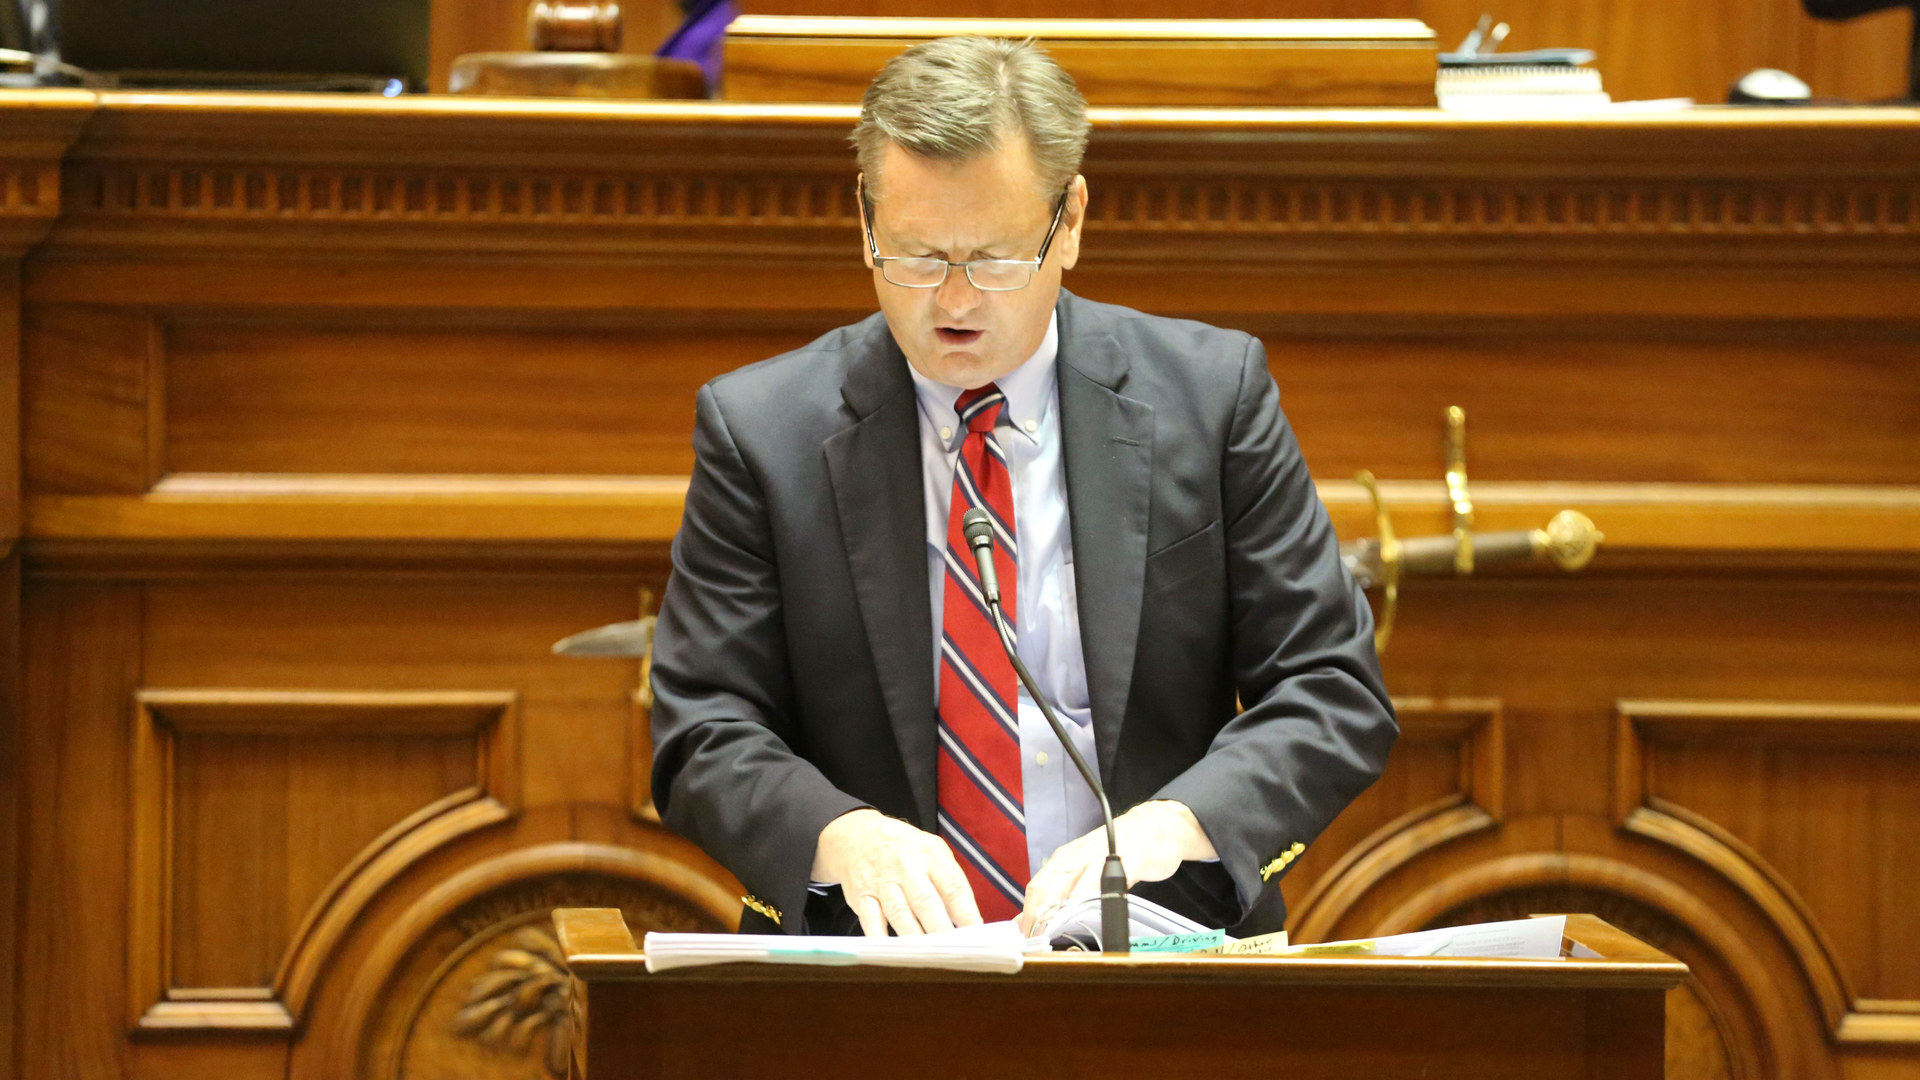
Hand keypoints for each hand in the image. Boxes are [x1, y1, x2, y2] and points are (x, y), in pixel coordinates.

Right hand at [811, 808, 983, 936]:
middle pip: (926, 902)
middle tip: (954, 952)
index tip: (976, 935)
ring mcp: (881, 881)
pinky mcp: (861, 896)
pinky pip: (871, 921)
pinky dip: (881, 938)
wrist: (856, 835)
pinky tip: (893, 953)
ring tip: (930, 958)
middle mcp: (906, 866)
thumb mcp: (931, 851)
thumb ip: (948, 882)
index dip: (967, 913)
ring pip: (900, 914)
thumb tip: (966, 921)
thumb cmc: (905, 850)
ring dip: (915, 938)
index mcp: (930, 854)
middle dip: (942, 930)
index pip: (953, 886)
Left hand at [1016, 800, 1217, 935]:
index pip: (1037, 887)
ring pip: (1078, 882)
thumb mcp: (1083, 866)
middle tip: (1034, 939)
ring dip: (1064, 907)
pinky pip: (1112, 878)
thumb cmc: (1116, 848)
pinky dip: (1100, 894)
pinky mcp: (1130, 860)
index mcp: (1065, 858)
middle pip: (1051, 886)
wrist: (1157, 823)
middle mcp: (1079, 856)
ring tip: (1055, 929)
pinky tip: (1093, 911)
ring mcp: (1103, 857)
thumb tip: (1029, 919)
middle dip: (1039, 914)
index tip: (1023, 937)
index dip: (1027, 913)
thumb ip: (1059, 892)